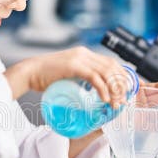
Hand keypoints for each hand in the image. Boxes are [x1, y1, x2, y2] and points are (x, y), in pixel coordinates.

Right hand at [4, 47, 131, 106]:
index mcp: (85, 54)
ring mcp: (79, 58)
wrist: (30, 72)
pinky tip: (105, 99)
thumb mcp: (69, 75)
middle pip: (112, 67)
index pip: (111, 63)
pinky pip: (94, 77)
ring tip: (116, 104)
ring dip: (114, 89)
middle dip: (121, 85)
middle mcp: (85, 53)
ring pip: (106, 72)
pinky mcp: (73, 66)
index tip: (128, 90)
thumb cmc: (47, 77)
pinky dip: (103, 89)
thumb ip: (81, 78)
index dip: (123, 76)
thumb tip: (95, 90)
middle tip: (123, 100)